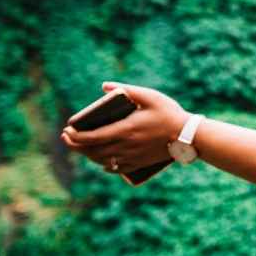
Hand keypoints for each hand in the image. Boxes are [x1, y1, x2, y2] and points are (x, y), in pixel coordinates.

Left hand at [60, 82, 187, 172]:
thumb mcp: (150, 96)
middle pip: (92, 151)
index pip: (91, 137)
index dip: (75, 137)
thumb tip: (104, 86)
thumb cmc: (169, 114)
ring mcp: (132, 157)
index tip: (66, 131)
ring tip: (82, 146)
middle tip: (67, 137)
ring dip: (88, 155)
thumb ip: (127, 89)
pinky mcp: (140, 163)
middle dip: (75, 145)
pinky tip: (102, 161)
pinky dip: (105, 166)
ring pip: (102, 161)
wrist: (189, 136)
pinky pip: (116, 169)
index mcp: (125, 130)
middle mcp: (125, 146)